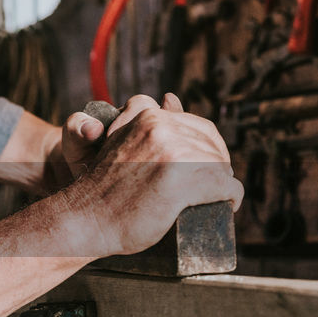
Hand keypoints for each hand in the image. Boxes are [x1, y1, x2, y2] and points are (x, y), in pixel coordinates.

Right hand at [64, 93, 242, 256]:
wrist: (85, 219)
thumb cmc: (104, 186)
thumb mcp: (122, 140)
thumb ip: (145, 120)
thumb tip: (172, 98)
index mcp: (149, 116)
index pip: (199, 127)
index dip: (207, 148)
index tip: (205, 166)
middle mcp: (162, 129)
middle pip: (211, 146)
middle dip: (216, 167)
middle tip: (214, 187)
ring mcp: (174, 155)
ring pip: (221, 166)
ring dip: (223, 184)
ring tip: (218, 198)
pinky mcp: (184, 183)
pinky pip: (227, 187)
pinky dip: (232, 198)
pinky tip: (227, 206)